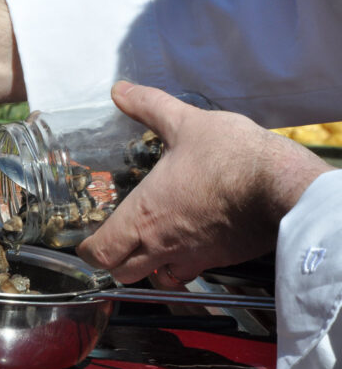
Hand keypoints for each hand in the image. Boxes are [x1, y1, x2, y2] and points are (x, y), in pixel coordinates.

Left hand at [76, 81, 333, 286]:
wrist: (281, 186)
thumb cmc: (230, 157)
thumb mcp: (185, 123)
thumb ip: (149, 107)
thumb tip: (121, 90)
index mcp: (144, 216)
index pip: (101, 253)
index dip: (89, 250)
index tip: (88, 241)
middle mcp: (162, 245)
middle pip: (123, 273)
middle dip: (114, 262)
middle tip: (116, 243)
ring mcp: (192, 257)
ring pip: (158, 278)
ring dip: (149, 267)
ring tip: (151, 246)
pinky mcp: (220, 260)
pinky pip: (192, 272)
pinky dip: (183, 265)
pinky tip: (190, 244)